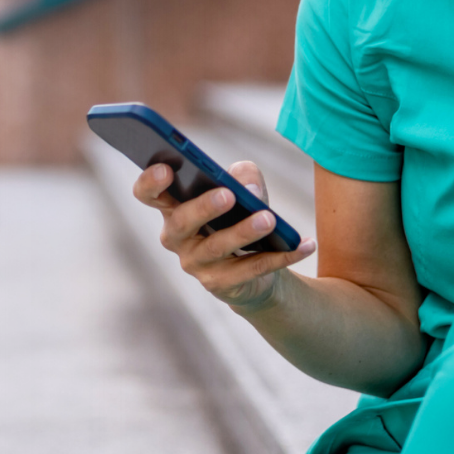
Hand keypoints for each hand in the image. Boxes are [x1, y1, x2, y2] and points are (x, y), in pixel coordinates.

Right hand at [133, 160, 316, 312]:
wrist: (252, 265)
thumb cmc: (238, 214)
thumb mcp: (242, 187)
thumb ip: (243, 176)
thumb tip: (250, 189)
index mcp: (172, 206)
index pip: (148, 194)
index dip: (150, 182)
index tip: (165, 169)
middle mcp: (176, 237)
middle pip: (181, 221)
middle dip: (203, 207)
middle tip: (228, 194)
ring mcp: (196, 264)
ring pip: (217, 247)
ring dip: (244, 232)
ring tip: (269, 218)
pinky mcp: (221, 284)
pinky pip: (252, 269)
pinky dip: (282, 256)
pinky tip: (305, 244)